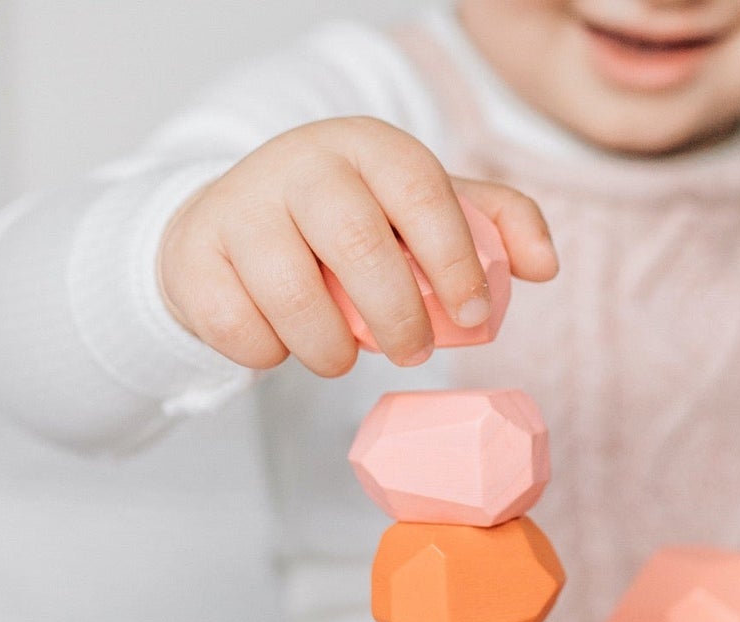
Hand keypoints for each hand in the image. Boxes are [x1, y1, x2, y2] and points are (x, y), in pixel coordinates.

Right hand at [157, 117, 558, 374]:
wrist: (233, 226)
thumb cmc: (349, 224)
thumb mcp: (424, 210)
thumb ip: (496, 225)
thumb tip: (544, 267)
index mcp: (368, 146)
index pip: (423, 194)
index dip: (455, 261)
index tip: (473, 317)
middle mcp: (301, 163)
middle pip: (358, 246)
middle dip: (398, 318)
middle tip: (413, 354)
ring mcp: (241, 206)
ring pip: (295, 298)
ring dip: (331, 352)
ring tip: (344, 358)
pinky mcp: (195, 257)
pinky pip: (241, 328)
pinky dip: (271, 354)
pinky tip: (282, 340)